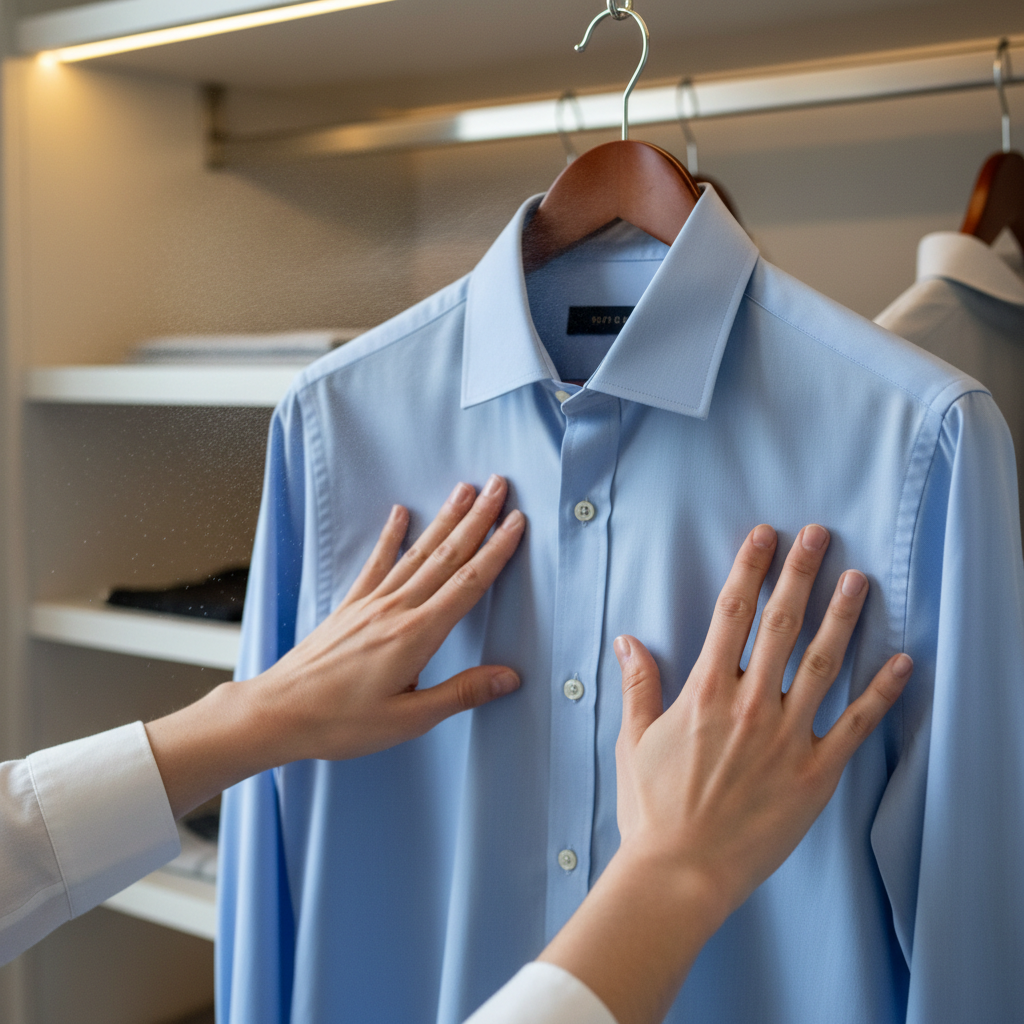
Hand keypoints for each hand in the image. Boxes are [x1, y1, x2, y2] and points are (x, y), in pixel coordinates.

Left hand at [146, 475, 524, 817]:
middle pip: (447, 556)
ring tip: (465, 490)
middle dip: (478, 519)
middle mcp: (396, 609)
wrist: (278, 713)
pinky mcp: (351, 606)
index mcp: (416, 635)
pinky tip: (400, 513)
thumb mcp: (408, 720)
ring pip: (418, 552)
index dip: (496, 551)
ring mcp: (371, 603)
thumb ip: (461, 694)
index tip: (516, 522)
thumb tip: (509, 677)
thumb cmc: (340, 723)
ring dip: (445, 519)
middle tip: (500, 486)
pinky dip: (391, 535)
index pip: (467, 584)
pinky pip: (377, 562)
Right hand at [539, 524, 910, 1023]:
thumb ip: (639, 685)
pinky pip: (854, 726)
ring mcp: (786, 738)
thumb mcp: (634, 739)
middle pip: (780, 625)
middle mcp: (749, 705)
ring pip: (821, 664)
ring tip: (858, 579)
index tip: (763, 536)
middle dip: (798, 574)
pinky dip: (879, 693)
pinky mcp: (814, 774)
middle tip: (817, 535)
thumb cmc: (652, 807)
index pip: (730, 614)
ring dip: (841, 617)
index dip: (749, 570)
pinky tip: (900, 661)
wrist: (680, 872)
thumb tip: (628, 639)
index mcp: (705, 692)